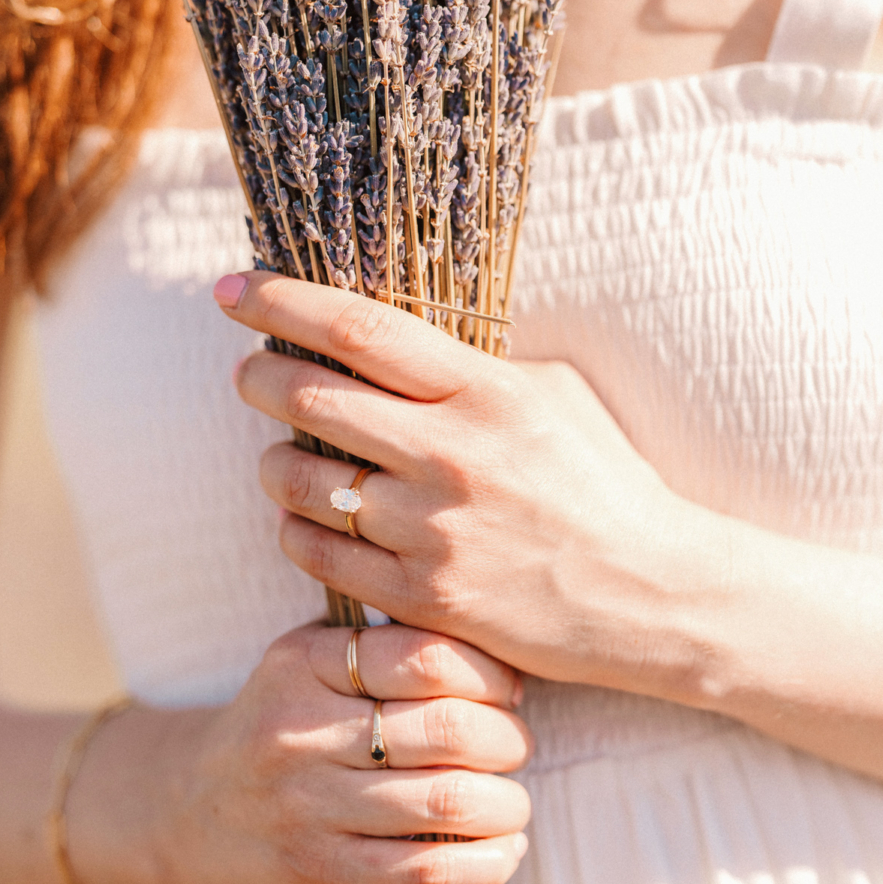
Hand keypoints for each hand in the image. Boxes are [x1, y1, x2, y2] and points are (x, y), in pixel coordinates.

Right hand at [137, 621, 531, 883]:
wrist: (190, 805)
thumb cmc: (280, 722)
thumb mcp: (308, 661)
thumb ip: (383, 646)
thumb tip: (503, 664)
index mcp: (303, 663)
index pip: (425, 657)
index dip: (489, 675)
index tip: (508, 692)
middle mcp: (300, 731)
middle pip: (446, 730)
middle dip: (507, 740)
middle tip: (516, 747)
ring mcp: (305, 805)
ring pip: (446, 802)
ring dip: (505, 805)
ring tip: (513, 802)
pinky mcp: (316, 870)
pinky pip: (425, 872)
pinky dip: (485, 864)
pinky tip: (502, 851)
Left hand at [216, 270, 712, 702]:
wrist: (650, 594)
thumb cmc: (603, 482)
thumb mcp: (552, 395)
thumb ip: (471, 367)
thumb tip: (386, 343)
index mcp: (485, 392)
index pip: (357, 330)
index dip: (280, 302)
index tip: (232, 287)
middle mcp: (450, 456)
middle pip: (310, 400)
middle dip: (258, 378)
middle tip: (247, 374)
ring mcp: (432, 531)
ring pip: (301, 483)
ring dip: (273, 461)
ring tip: (282, 455)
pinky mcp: (421, 596)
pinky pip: (317, 555)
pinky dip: (296, 530)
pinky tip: (307, 519)